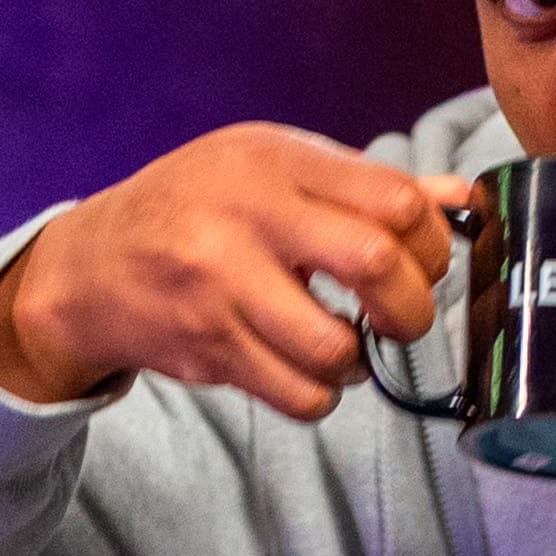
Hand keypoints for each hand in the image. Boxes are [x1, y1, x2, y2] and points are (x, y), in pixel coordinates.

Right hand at [0, 123, 473, 415]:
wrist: (92, 265)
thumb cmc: (199, 207)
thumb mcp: (272, 168)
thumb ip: (363, 186)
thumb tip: (462, 200)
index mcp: (275, 161)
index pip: (393, 200)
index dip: (429, 242)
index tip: (419, 262)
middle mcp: (247, 216)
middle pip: (375, 266)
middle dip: (411, 308)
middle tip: (400, 318)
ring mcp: (222, 286)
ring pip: (338, 348)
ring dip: (359, 360)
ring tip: (341, 344)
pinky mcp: (209, 347)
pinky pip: (299, 394)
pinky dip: (320, 394)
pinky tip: (303, 369)